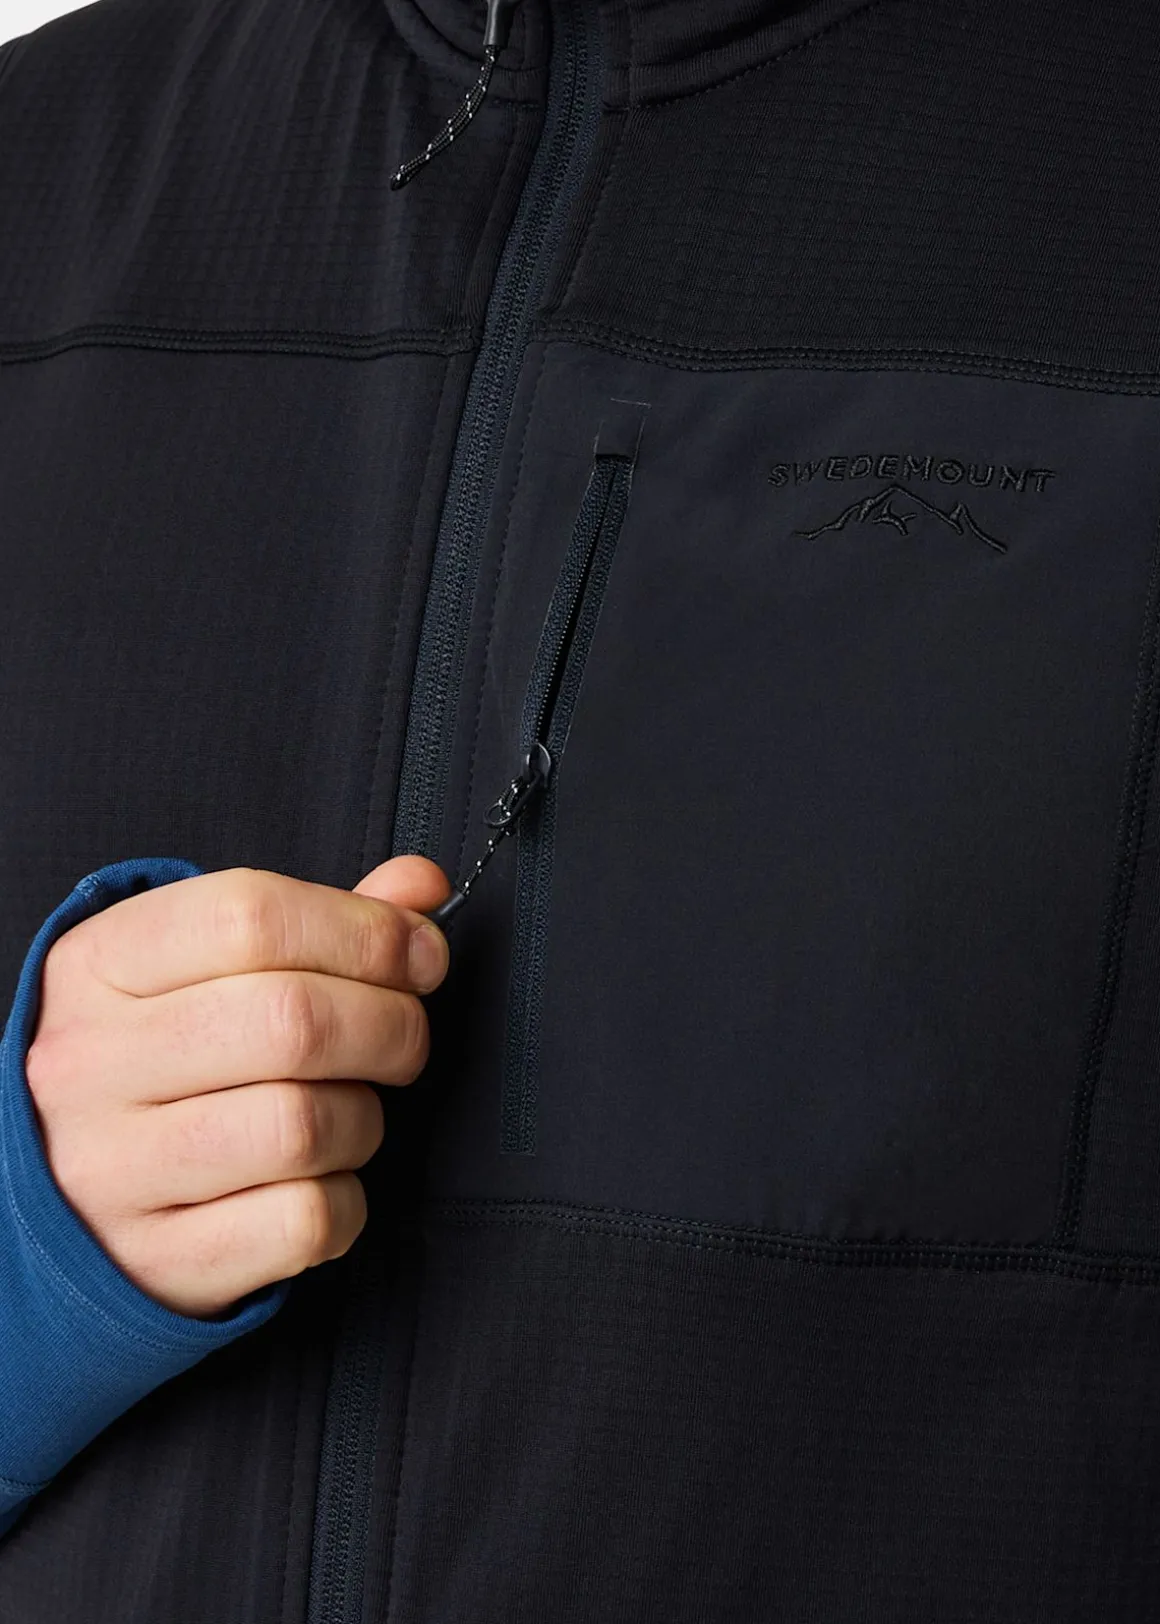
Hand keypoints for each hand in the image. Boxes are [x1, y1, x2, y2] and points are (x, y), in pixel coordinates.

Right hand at [23, 857, 450, 1318]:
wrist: (67, 1200)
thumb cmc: (162, 1063)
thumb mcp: (203, 970)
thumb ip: (318, 922)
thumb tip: (420, 886)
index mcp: (98, 966)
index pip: (251, 916)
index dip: (366, 931)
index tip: (420, 956)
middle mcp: (89, 1064)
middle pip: (291, 1020)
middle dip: (390, 1024)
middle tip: (404, 1037)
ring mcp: (113, 1171)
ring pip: (302, 1126)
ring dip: (364, 1117)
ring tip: (350, 1110)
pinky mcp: (156, 1261)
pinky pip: (303, 1221)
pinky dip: (344, 1201)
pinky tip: (321, 1181)